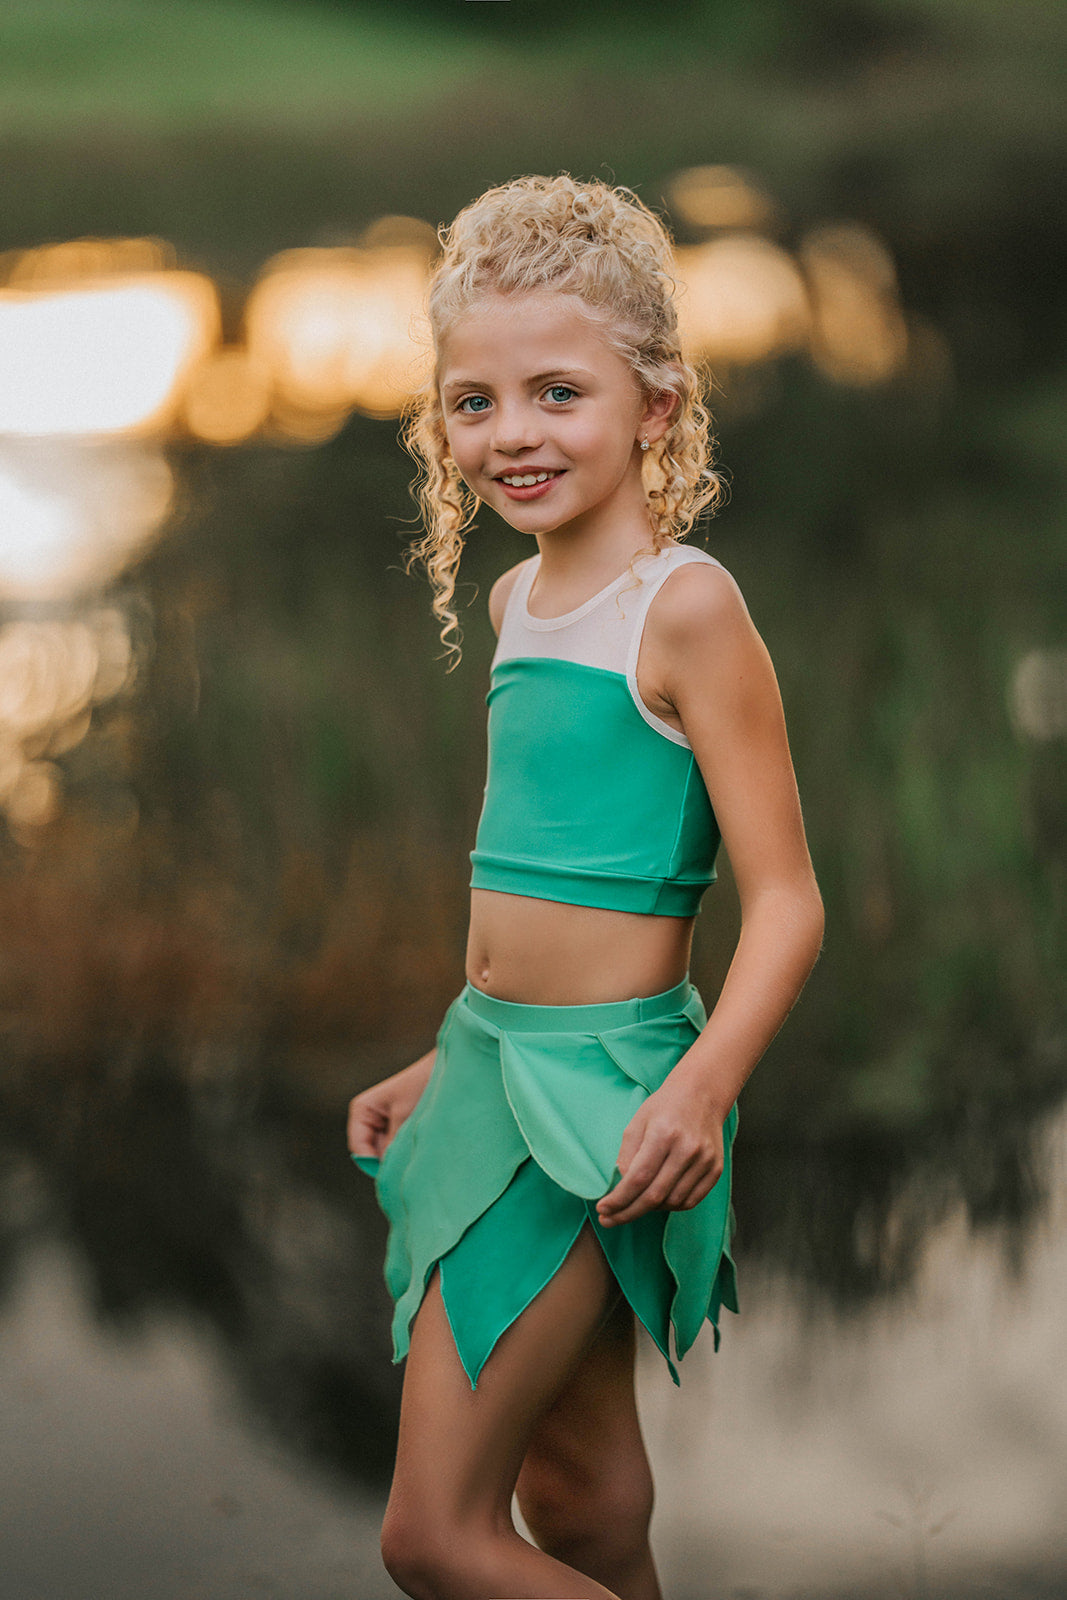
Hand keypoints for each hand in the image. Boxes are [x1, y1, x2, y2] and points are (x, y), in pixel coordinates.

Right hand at [347, 1050, 434, 1160]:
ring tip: (416, 1148)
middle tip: (409, 1161)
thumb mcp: (404, 1116)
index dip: (373, 1163)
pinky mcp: (397, 1128)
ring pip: (385, 1153)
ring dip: (399, 1155)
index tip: (394, 1171)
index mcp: (361, 1110)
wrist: (445, 1071)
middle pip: (371, 1153)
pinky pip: (396, 1148)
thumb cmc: (421, 1086)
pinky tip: (419, 1145)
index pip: (359, 1148)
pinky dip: (406, 1150)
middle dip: (388, 1159)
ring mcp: (382, 1124)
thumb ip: (392, 1144)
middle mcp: (368, 1118)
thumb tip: (387, 1171)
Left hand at [595, 1077, 725, 1227]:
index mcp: (664, 1134)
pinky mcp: (716, 1169)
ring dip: (649, 1209)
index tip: (602, 1210)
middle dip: (628, 1212)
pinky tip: (658, 1201)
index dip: (619, 1200)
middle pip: (654, 1195)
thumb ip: (627, 1156)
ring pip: (672, 1202)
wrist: (702, 1095)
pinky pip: (691, 1200)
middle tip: (609, 1220)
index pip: (638, 1178)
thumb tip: (621, 1189)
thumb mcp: (637, 1123)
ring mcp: (705, 1161)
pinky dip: (671, 1206)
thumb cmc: (664, 1107)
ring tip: (635, 1203)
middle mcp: (687, 1149)